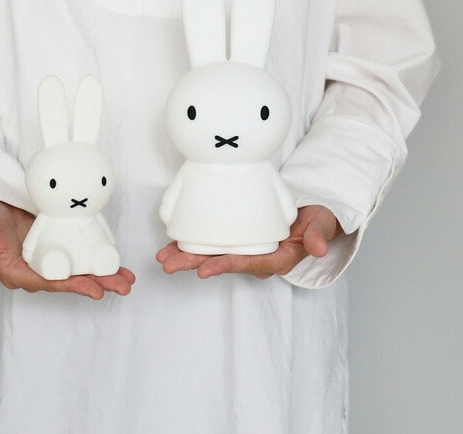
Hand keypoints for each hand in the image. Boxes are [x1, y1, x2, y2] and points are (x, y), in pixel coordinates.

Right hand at [0, 199, 135, 298]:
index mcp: (18, 271)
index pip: (48, 282)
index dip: (71, 286)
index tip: (94, 290)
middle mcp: (37, 266)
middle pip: (70, 278)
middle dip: (97, 283)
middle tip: (123, 287)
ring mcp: (49, 252)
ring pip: (79, 267)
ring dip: (102, 273)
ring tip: (127, 279)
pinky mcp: (57, 238)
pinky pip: (80, 249)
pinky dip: (97, 255)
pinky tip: (115, 259)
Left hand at [156, 205, 342, 279]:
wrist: (311, 216)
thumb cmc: (315, 222)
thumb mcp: (321, 225)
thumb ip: (319, 235)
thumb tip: (319, 248)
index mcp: (276, 260)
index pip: (249, 265)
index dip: (226, 266)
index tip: (205, 269)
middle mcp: (256, 259)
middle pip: (222, 263)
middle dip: (194, 264)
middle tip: (169, 265)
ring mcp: (244, 250)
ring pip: (212, 255)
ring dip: (187, 256)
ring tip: (163, 257)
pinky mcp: (237, 240)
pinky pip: (212, 243)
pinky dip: (192, 244)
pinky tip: (173, 244)